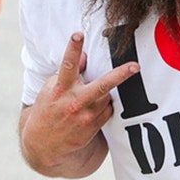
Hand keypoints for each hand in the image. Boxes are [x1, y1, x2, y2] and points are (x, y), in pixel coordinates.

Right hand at [20, 33, 138, 175]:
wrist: (43, 145)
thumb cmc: (49, 109)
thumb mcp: (52, 89)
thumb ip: (70, 72)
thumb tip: (85, 55)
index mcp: (60, 88)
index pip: (67, 65)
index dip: (73, 49)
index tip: (78, 34)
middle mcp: (74, 101)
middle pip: (101, 86)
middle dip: (119, 75)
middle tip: (135, 66)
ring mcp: (85, 116)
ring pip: (107, 97)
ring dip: (104, 94)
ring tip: (91, 98)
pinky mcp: (93, 127)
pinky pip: (109, 111)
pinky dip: (105, 107)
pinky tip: (93, 110)